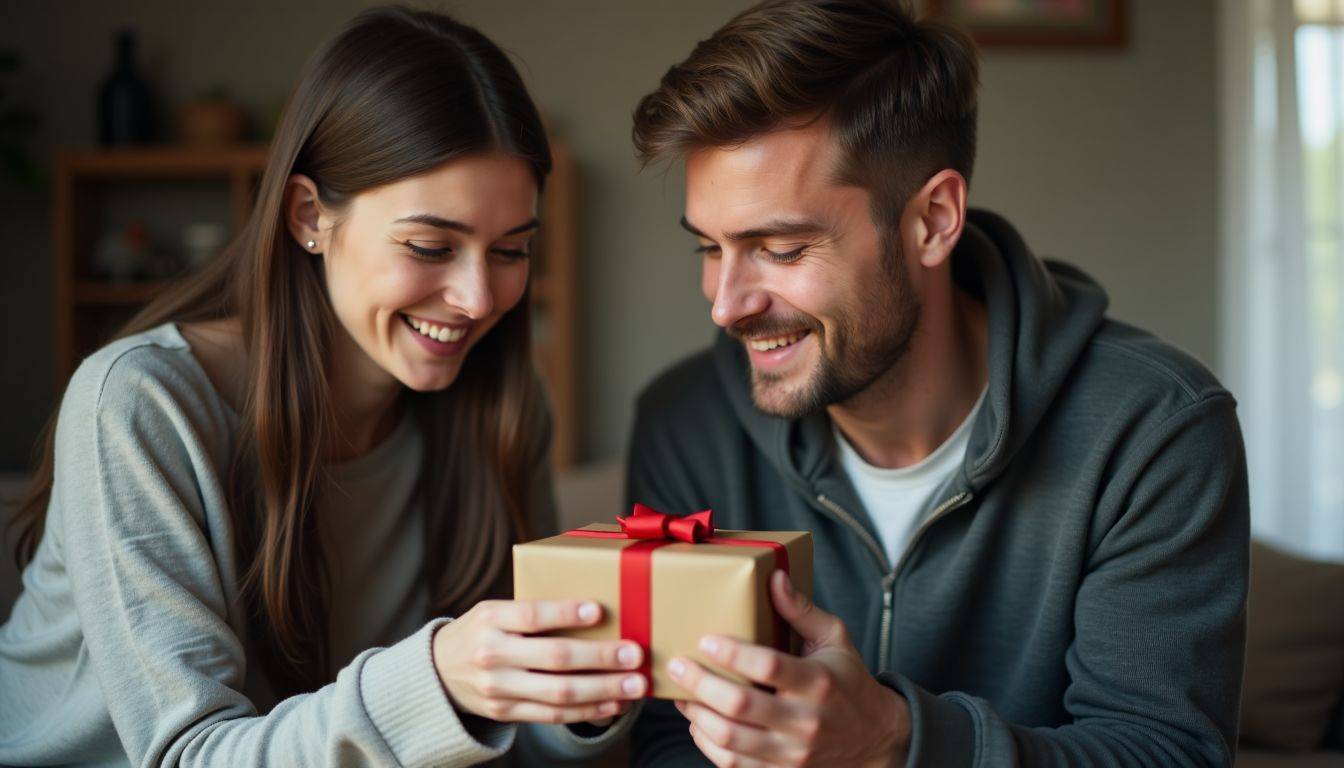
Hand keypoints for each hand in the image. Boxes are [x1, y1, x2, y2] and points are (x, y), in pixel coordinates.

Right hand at [432, 598, 646, 723]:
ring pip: (558, 692)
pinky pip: (552, 715)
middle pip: (554, 657)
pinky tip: (612, 704)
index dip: (566, 613)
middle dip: (601, 657)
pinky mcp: (505, 713)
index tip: (599, 610)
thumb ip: (532, 612)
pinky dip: (586, 711)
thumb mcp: (495, 610)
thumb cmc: (481, 631)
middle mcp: (492, 654)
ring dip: (603, 690)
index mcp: (490, 618)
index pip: (532, 615)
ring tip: (635, 685)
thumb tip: (595, 612)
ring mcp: (498, 688)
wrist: (437, 671)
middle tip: (634, 654)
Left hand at [668, 571, 910, 767]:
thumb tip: (774, 577)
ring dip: (697, 715)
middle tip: (678, 665)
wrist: (874, 738)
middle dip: (701, 683)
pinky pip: (733, 764)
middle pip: (741, 706)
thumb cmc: (847, 681)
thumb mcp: (835, 639)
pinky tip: (699, 721)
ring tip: (680, 693)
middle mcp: (805, 721)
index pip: (769, 667)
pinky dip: (708, 743)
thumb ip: (801, 610)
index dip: (732, 654)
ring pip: (731, 740)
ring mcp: (792, 752)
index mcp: (818, 682)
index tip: (705, 639)